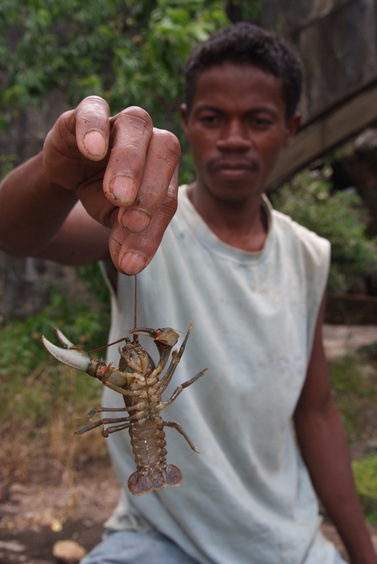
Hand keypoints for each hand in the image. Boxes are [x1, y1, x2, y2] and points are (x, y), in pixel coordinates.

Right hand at [43, 96, 180, 273]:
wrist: (69, 173)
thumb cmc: (103, 197)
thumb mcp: (116, 221)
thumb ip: (128, 239)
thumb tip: (129, 266)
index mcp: (165, 169)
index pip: (168, 197)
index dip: (153, 229)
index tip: (133, 259)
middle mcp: (149, 140)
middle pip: (165, 150)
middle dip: (152, 190)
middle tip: (131, 223)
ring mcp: (120, 122)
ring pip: (136, 125)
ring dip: (129, 162)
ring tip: (116, 196)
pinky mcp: (87, 113)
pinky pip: (95, 109)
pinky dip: (95, 128)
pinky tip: (92, 151)